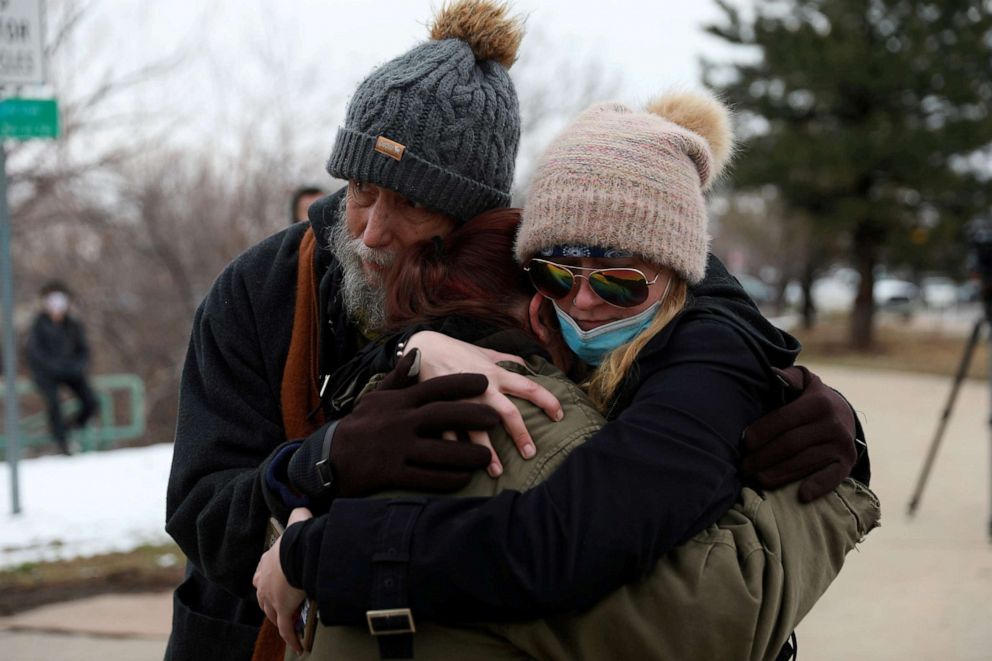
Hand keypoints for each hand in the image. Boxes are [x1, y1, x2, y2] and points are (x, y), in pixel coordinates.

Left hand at [253, 508, 312, 653]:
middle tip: (279, 608)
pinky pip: (287, 628)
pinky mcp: (283, 611)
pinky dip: (292, 638)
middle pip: (263, 598)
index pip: (260, 575)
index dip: (265, 581)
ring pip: (273, 614)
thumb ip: (298, 513)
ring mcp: (273, 598)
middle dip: (269, 604)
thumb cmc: (297, 537)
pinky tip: (298, 645)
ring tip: (288, 626)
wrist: (298, 552)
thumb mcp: (296, 520)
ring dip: (279, 620)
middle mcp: (265, 582)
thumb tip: (303, 506)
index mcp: (266, 563)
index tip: (269, 585)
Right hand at [331, 349, 496, 494]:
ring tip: (488, 456)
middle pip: (443, 415)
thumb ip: (399, 378)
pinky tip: (465, 478)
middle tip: (496, 418)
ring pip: (440, 451)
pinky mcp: (392, 474)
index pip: (434, 387)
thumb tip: (415, 352)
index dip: (462, 383)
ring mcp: (396, 448)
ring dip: (468, 454)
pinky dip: (449, 478)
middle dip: (473, 415)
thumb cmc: (360, 424)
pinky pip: (428, 478)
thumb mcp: (377, 397)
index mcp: (398, 401)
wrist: (329, 457)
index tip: (484, 381)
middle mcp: (399, 422)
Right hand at [405, 331, 563, 472]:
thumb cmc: (457, 350)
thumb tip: (528, 367)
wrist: (423, 347)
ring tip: (497, 471)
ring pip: (478, 430)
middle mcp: (483, 388)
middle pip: (508, 413)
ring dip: (488, 452)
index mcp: (496, 373)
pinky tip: (463, 466)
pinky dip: (456, 449)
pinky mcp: (441, 408)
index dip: (548, 401)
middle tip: (530, 454)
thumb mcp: (485, 351)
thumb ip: (507, 360)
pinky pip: (449, 433)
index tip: (560, 416)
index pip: (529, 387)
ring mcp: (461, 400)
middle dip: (521, 435)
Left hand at [741, 365, 857, 502]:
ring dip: (778, 474)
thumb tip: (772, 372)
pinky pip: (832, 477)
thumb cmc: (810, 399)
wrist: (844, 415)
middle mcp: (832, 423)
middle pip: (790, 445)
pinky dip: (817, 486)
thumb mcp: (804, 382)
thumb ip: (788, 377)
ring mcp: (841, 444)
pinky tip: (801, 496)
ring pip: (804, 462)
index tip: (743, 444)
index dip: (761, 433)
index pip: (783, 421)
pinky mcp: (848, 462)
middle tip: (743, 467)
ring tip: (757, 479)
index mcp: (817, 403)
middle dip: (763, 457)